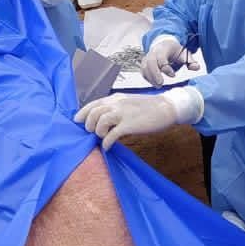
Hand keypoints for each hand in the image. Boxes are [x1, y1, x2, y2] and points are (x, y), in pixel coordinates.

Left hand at [76, 87, 202, 149]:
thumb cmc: (149, 107)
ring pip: (100, 122)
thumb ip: (116, 108)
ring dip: (98, 132)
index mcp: (116, 98)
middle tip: (93, 132)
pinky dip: (107, 143)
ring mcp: (123, 114)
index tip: (77, 121)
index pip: (93, 104)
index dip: (82, 113)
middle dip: (89, 125)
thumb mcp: (129, 102)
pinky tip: (108, 147)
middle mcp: (117, 104)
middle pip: (93, 113)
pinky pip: (111, 135)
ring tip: (102, 137)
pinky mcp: (129, 125)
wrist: (167, 108)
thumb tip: (104, 119)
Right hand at [140, 34, 196, 86]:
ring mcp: (147, 57)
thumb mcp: (185, 54)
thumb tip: (197, 67)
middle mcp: (153, 52)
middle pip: (150, 62)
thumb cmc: (175, 51)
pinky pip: (143, 70)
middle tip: (160, 84)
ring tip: (157, 86)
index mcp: (164, 48)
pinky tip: (153, 83)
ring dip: (150, 77)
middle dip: (154, 73)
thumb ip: (191, 61)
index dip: (166, 68)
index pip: (161, 58)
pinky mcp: (145, 63)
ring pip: (145, 67)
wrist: (165, 44)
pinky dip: (147, 77)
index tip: (173, 75)